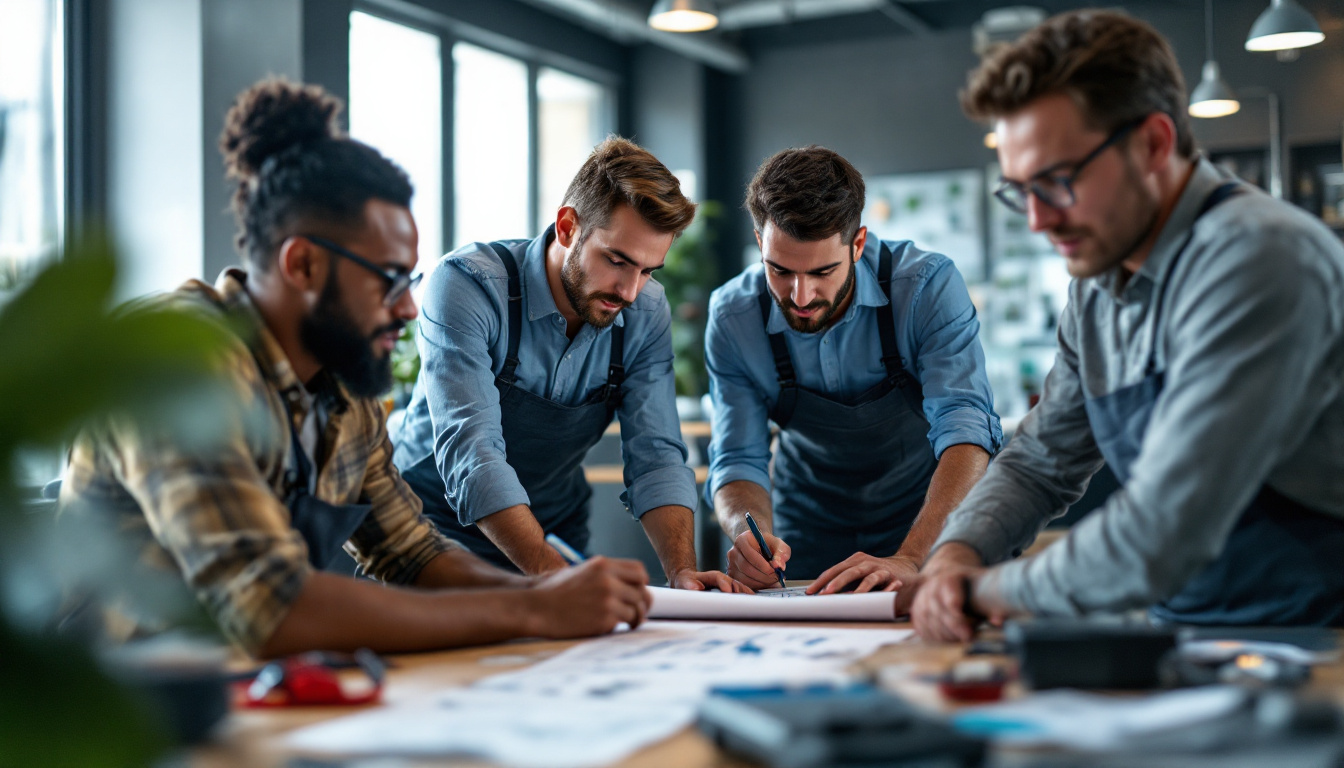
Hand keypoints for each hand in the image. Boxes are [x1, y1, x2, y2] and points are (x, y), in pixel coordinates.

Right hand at [527, 556, 651, 637]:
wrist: (536, 608)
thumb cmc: (553, 592)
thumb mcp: (580, 572)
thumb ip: (603, 575)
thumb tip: (625, 585)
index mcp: (602, 565)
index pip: (638, 571)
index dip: (642, 583)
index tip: (638, 592)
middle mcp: (608, 580)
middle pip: (642, 591)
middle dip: (643, 603)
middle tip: (640, 612)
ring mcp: (608, 599)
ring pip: (636, 609)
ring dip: (634, 618)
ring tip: (630, 623)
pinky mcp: (605, 619)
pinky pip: (623, 623)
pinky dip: (621, 626)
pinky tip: (612, 627)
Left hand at [669, 568, 752, 592]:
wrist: (687, 581)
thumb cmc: (685, 583)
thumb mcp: (683, 582)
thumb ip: (689, 584)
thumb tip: (696, 588)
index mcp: (709, 576)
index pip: (717, 577)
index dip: (723, 583)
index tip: (728, 591)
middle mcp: (720, 579)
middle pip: (731, 581)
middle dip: (738, 589)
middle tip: (745, 598)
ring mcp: (726, 584)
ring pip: (737, 586)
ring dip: (744, 592)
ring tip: (752, 599)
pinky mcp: (728, 590)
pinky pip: (739, 591)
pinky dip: (745, 595)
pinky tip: (752, 600)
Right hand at [726, 529, 790, 589]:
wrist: (759, 547)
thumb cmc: (768, 545)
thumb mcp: (778, 544)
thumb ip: (781, 552)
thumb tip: (778, 565)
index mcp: (742, 540)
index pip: (750, 555)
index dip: (763, 565)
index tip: (774, 571)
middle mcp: (733, 552)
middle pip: (746, 568)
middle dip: (763, 576)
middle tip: (776, 578)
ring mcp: (731, 564)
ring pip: (744, 578)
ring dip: (761, 583)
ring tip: (773, 581)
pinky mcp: (733, 575)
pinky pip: (744, 584)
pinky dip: (757, 587)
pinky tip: (767, 584)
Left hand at [807, 553, 919, 595]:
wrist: (907, 565)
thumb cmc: (879, 574)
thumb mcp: (861, 576)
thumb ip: (848, 584)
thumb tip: (827, 597)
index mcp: (853, 561)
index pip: (833, 571)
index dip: (821, 581)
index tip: (809, 592)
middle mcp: (863, 561)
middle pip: (842, 570)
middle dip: (830, 582)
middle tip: (820, 593)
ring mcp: (875, 566)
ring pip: (858, 574)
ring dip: (845, 583)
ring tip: (835, 593)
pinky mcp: (888, 574)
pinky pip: (876, 580)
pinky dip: (867, 587)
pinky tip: (859, 595)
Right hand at [911, 567, 1005, 642]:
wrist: (948, 576)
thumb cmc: (970, 584)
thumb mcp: (982, 586)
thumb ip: (992, 604)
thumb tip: (999, 622)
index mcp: (948, 579)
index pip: (950, 600)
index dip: (959, 618)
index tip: (969, 633)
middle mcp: (931, 588)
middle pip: (940, 614)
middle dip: (955, 629)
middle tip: (968, 638)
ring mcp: (921, 600)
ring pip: (931, 623)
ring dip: (946, 635)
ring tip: (961, 638)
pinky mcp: (916, 612)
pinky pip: (923, 629)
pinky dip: (936, 637)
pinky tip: (949, 639)